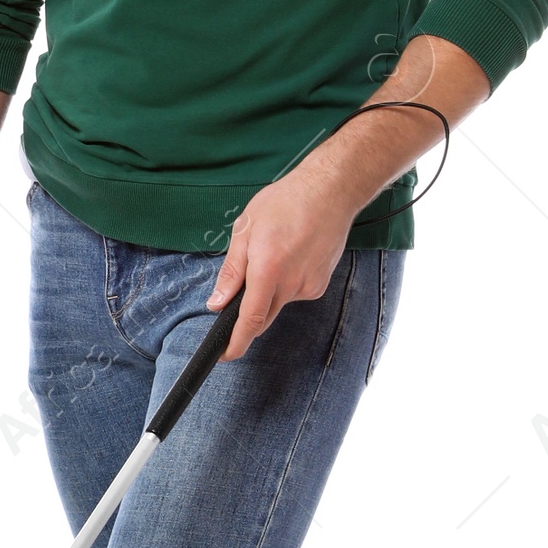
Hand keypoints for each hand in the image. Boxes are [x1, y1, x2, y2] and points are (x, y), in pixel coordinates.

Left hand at [207, 166, 356, 361]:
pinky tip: (289, 256)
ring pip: (278, 303)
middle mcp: (291, 284)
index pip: (249, 320)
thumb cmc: (285, 203)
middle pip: (263, 317)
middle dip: (247, 316)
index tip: (225, 355)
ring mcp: (309, 286)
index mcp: (268, 270)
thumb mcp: (245, 230)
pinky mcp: (320, 285)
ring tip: (272, 254)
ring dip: (267, 291)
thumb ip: (231, 272)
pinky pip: (294, 293)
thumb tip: (216, 303)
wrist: (330, 192)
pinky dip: (284, 283)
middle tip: (237, 295)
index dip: (235, 342)